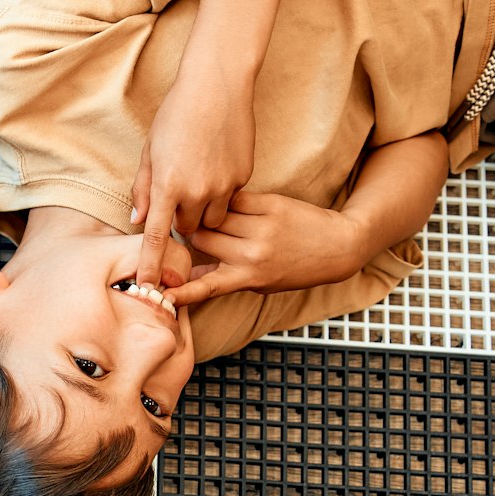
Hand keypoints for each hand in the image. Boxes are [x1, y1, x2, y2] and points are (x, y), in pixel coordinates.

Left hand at [131, 62, 256, 289]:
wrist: (218, 85)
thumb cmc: (177, 114)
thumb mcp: (151, 151)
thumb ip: (144, 189)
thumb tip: (139, 222)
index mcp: (168, 186)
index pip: (158, 237)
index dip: (152, 264)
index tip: (147, 286)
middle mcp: (198, 191)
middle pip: (189, 228)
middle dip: (181, 220)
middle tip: (178, 195)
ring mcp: (224, 185)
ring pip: (213, 219)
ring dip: (203, 211)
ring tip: (198, 181)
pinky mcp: (244, 176)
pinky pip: (230, 198)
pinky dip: (221, 192)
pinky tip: (216, 165)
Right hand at [164, 191, 366, 306]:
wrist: (336, 246)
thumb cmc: (294, 269)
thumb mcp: (260, 283)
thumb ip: (226, 278)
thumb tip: (188, 280)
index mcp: (248, 278)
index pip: (206, 285)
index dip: (180, 290)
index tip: (158, 294)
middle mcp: (252, 254)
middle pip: (201, 238)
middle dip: (195, 234)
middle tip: (196, 228)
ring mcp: (261, 228)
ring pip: (215, 216)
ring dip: (211, 215)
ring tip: (214, 213)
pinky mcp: (270, 205)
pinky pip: (234, 200)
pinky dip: (229, 202)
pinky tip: (230, 201)